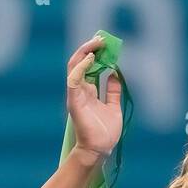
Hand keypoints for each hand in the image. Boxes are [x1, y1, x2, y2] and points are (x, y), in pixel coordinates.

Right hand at [66, 34, 122, 161]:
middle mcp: (80, 90)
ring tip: (96, 42)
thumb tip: (114, 73)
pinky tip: (90, 58)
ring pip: (74, 67)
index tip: (106, 43)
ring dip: (84, 52)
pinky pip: (74, 80)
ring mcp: (76, 95)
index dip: (96, 53)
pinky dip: (80, 67)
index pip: (88, 66)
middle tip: (101, 37)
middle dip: (90, 48)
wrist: (100, 149)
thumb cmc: (105, 131)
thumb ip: (112, 90)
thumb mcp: (113, 106)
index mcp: (88, 91)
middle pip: (80, 62)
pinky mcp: (74, 101)